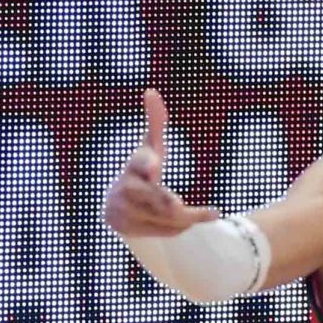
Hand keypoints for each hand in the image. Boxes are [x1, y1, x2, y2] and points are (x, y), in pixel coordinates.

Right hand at [102, 89, 220, 237]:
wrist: (118, 204)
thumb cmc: (142, 170)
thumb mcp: (152, 147)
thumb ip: (156, 122)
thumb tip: (151, 91)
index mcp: (135, 163)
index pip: (142, 162)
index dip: (148, 164)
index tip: (155, 167)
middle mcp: (124, 186)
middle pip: (160, 199)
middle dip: (177, 206)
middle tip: (203, 211)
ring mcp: (121, 208)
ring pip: (165, 218)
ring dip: (187, 219)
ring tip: (204, 215)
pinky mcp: (124, 228)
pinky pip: (162, 232)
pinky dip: (176, 230)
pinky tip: (181, 226)